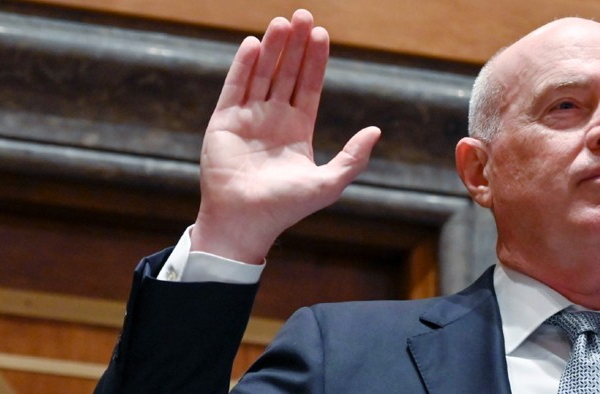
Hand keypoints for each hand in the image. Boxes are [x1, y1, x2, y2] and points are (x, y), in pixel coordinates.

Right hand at [191, 10, 380, 263]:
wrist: (246, 222)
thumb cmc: (287, 208)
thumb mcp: (329, 182)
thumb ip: (353, 156)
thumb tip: (376, 130)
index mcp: (297, 129)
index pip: (308, 86)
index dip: (315, 61)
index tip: (322, 34)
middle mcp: (273, 119)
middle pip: (286, 73)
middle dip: (296, 45)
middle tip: (303, 15)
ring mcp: (248, 118)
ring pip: (262, 74)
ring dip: (272, 48)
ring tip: (283, 22)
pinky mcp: (223, 122)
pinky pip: (234, 88)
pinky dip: (243, 66)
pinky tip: (254, 44)